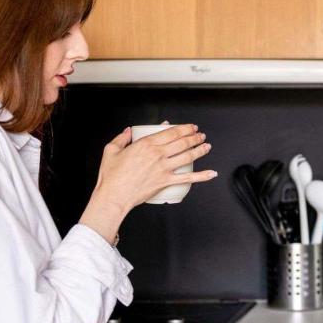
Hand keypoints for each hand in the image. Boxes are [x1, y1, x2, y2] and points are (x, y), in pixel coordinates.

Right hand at [78, 123, 216, 243]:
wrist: (114, 196)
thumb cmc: (112, 176)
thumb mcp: (111, 150)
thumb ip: (121, 138)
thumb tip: (128, 131)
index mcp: (146, 144)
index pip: (171, 132)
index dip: (184, 128)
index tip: (190, 127)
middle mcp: (157, 155)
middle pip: (182, 142)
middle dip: (194, 137)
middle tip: (200, 135)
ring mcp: (163, 168)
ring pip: (188, 156)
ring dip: (200, 150)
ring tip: (206, 146)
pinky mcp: (166, 181)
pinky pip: (187, 178)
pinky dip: (201, 176)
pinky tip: (211, 173)